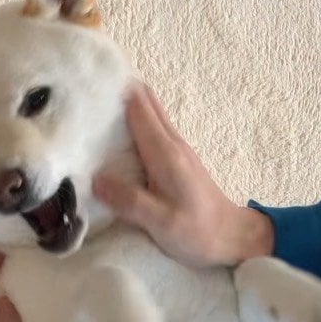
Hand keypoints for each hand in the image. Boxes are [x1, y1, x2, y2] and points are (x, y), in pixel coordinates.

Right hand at [93, 86, 272, 266]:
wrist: (232, 237)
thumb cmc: (198, 231)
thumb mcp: (160, 222)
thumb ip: (129, 200)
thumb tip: (96, 180)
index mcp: (165, 153)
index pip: (138, 107)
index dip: (115, 90)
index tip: (89, 84)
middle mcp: (172, 144)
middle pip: (145, 102)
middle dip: (120, 91)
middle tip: (88, 93)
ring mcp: (177, 150)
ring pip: (150, 116)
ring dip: (126, 108)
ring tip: (95, 111)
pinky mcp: (178, 161)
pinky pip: (152, 132)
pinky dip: (134, 126)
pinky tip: (116, 139)